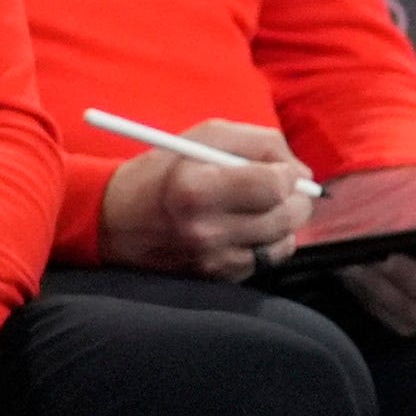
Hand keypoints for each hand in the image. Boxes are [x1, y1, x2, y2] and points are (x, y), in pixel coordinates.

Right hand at [98, 116, 314, 277]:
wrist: (114, 220)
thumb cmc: (165, 170)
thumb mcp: (206, 137)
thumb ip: (261, 143)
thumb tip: (301, 171)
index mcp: (198, 189)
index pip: (275, 185)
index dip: (288, 174)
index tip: (281, 169)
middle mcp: (205, 231)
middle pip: (286, 217)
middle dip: (295, 198)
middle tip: (282, 187)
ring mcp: (211, 260)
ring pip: (283, 241)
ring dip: (282, 221)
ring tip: (257, 206)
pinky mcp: (216, 279)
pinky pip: (265, 259)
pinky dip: (265, 242)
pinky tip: (243, 228)